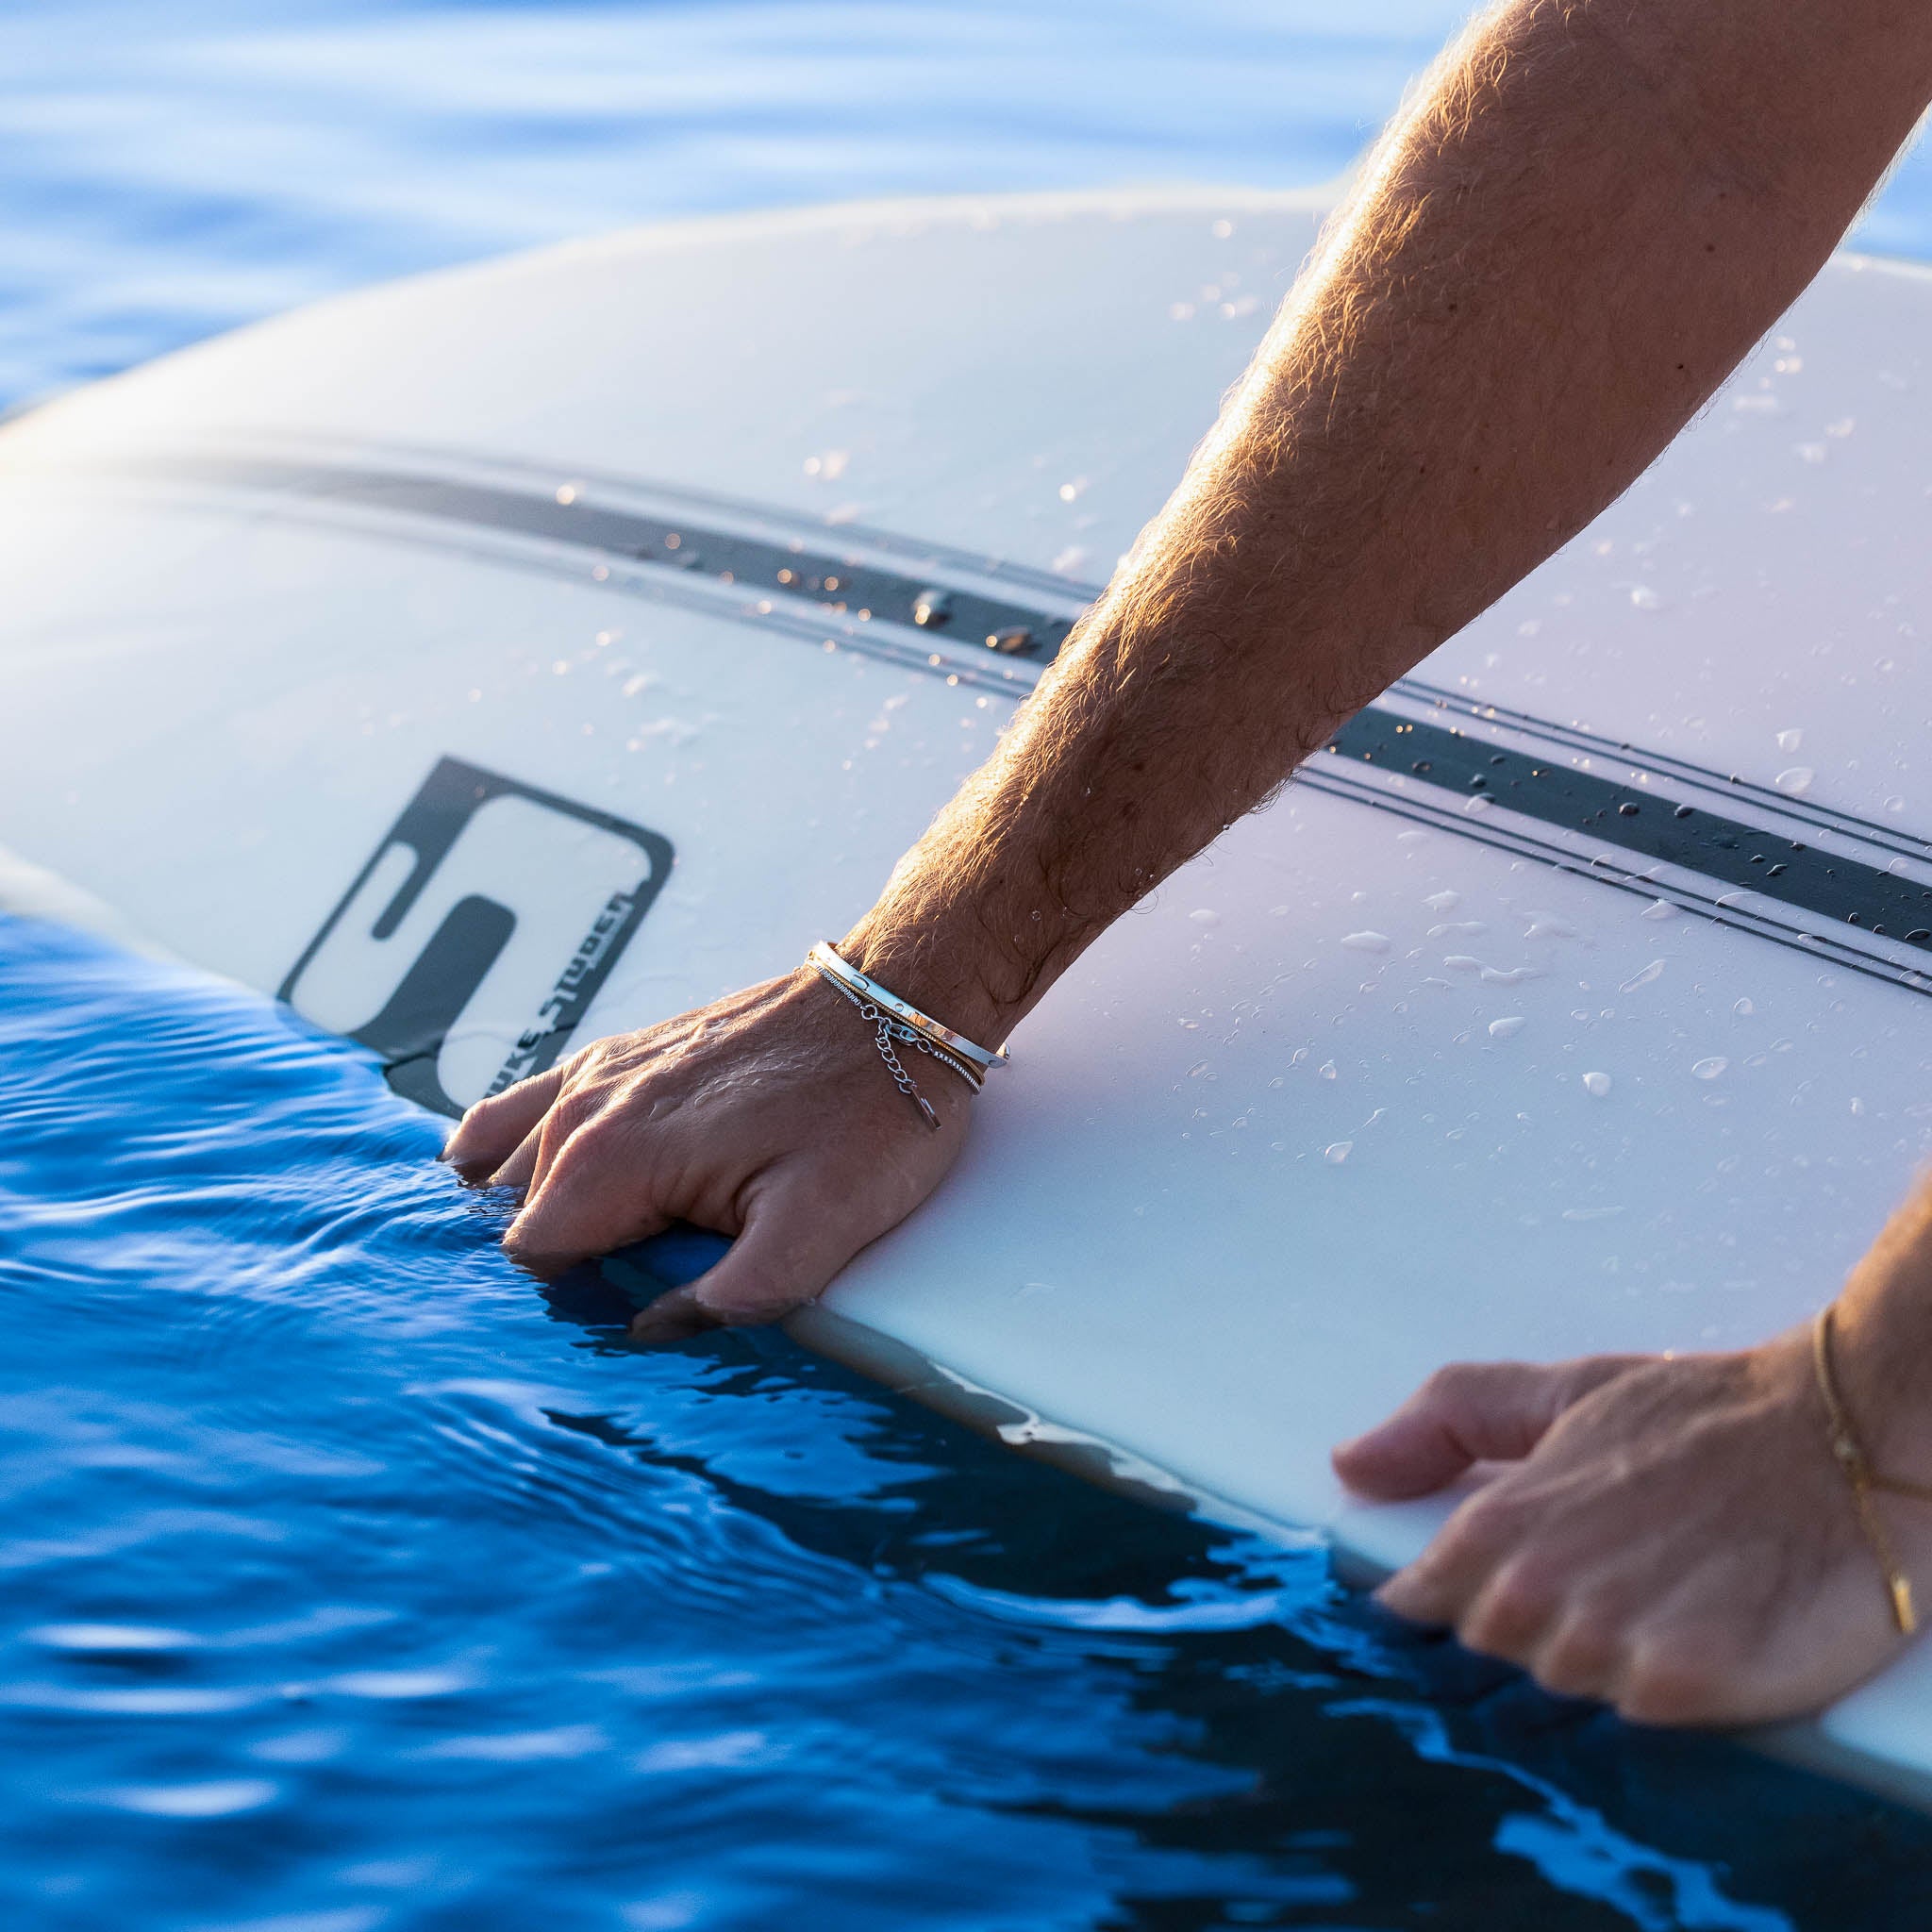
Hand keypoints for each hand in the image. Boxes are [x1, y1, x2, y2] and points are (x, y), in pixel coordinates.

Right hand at [440, 968, 971, 1340]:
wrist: (894, 1008)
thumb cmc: (869, 1109)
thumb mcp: (819, 1231)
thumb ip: (731, 1298)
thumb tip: (653, 1331)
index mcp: (615, 1156)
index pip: (529, 1261)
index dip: (572, 1301)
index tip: (627, 1312)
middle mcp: (587, 1107)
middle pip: (513, 1216)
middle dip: (560, 1260)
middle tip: (634, 1282)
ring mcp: (600, 1072)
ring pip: (506, 1163)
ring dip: (533, 1209)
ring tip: (600, 1244)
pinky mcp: (623, 1056)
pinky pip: (524, 1106)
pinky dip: (513, 1149)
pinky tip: (530, 1180)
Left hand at [1332, 1330, 1930, 1724]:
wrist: (1841, 1437)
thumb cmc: (1700, 1416)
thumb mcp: (1560, 1393)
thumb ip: (1447, 1423)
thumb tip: (1350, 1466)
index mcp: (1496, 1525)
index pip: (1416, 1615)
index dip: (1430, 1623)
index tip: (1457, 1621)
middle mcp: (1538, 1592)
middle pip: (1484, 1671)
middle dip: (1524, 1645)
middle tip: (1597, 1597)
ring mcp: (1608, 1646)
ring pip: (1557, 1708)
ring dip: (1594, 1677)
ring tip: (1656, 1613)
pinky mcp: (1686, 1690)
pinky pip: (1634, 1735)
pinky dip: (1654, 1707)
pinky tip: (1690, 1653)